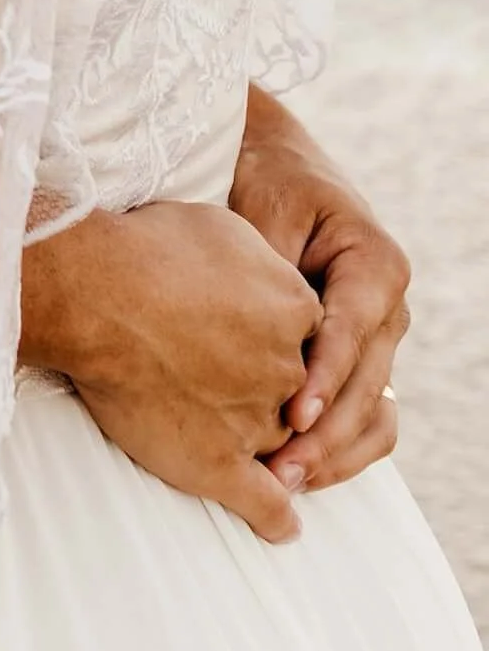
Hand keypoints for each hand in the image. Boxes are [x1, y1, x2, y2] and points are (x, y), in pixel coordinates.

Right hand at [22, 200, 323, 542]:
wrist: (95, 294)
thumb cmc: (148, 250)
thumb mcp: (222, 228)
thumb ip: (259, 255)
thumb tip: (267, 268)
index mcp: (296, 310)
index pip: (308, 335)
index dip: (275, 338)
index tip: (246, 337)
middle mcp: (288, 369)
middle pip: (296, 390)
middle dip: (271, 389)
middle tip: (228, 379)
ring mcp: (256, 420)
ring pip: (278, 440)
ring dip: (267, 444)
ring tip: (237, 439)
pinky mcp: (220, 463)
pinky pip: (265, 502)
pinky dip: (276, 518)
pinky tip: (283, 527)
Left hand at [228, 88, 410, 494]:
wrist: (273, 167)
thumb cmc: (267, 183)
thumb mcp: (266, 212)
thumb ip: (269, 270)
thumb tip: (261, 330)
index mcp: (376, 266)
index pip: (352, 333)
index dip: (323, 379)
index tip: (291, 417)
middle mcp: (388, 308)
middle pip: (367, 385)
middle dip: (324, 434)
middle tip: (278, 470)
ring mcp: (378, 340)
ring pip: (374, 412)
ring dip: (334, 454)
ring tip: (285, 483)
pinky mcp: (358, 361)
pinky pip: (364, 416)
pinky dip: (337, 448)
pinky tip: (297, 471)